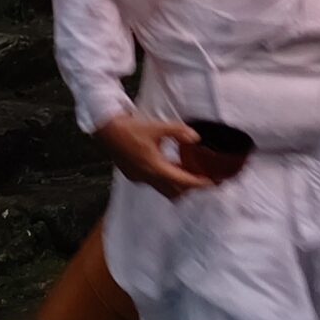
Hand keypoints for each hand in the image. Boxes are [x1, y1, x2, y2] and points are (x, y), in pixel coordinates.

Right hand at [93, 113, 213, 198]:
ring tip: (187, 172)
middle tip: (202, 179)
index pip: (183, 182)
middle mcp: (147, 177)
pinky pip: (154, 183)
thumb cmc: (129, 128)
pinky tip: (168, 165)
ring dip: (177, 184)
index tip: (212, 183)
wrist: (106, 129)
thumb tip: (195, 137)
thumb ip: (178, 132)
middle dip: (190, 188)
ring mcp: (139, 178)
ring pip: (164, 189)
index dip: (199, 183)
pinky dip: (165, 179)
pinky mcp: (134, 175)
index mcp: (155, 168)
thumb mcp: (157, 127)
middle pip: (174, 192)